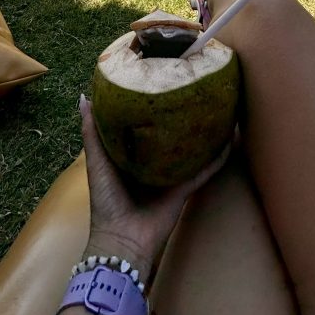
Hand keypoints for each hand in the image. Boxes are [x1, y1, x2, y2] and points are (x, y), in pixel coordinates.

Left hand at [80, 94, 229, 281]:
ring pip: (193, 149)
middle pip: (173, 134)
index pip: (145, 124)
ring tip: (219, 107)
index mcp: (133, 154)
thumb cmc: (106, 199)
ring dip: (206, 132)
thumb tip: (84, 98)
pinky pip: (206, 170)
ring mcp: (173, 175)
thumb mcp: (96, 160)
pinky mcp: (186, 188)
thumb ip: (91, 132)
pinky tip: (230, 138)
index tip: (161, 76)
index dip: (152, 103)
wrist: (122, 239)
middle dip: (183, 114)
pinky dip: (219, 156)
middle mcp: (155, 162)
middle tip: (194, 87)